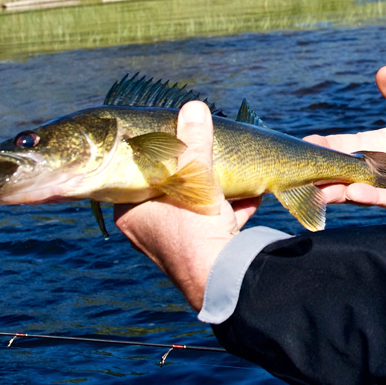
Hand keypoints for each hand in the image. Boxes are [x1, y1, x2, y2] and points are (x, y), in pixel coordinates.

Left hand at [115, 101, 259, 309]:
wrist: (223, 276)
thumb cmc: (195, 227)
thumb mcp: (195, 177)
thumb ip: (195, 142)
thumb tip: (194, 108)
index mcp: (132, 211)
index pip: (137, 173)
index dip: (156, 153)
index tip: (173, 137)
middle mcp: (149, 229)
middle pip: (170, 187)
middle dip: (194, 170)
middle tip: (206, 153)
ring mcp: (176, 241)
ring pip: (195, 204)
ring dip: (217, 188)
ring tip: (232, 170)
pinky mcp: (204, 250)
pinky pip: (216, 221)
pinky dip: (233, 207)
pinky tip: (253, 194)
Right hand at [306, 66, 385, 234]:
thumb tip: (382, 70)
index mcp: (378, 148)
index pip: (345, 146)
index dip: (324, 146)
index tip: (303, 143)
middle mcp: (379, 171)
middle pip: (343, 171)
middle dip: (322, 171)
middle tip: (298, 169)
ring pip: (358, 190)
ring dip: (338, 188)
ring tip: (320, 186)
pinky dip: (371, 196)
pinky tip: (355, 192)